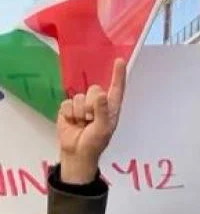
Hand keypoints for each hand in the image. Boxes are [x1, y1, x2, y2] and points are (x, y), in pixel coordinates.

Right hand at [57, 58, 126, 183]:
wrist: (76, 152)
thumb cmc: (95, 143)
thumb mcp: (103, 129)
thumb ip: (102, 111)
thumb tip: (99, 94)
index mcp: (111, 108)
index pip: (116, 88)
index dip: (118, 75)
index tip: (119, 61)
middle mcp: (98, 103)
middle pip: (94, 90)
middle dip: (91, 105)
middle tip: (90, 121)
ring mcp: (82, 104)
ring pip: (79, 97)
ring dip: (80, 113)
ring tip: (82, 124)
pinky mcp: (68, 108)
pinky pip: (67, 103)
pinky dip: (69, 114)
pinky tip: (73, 123)